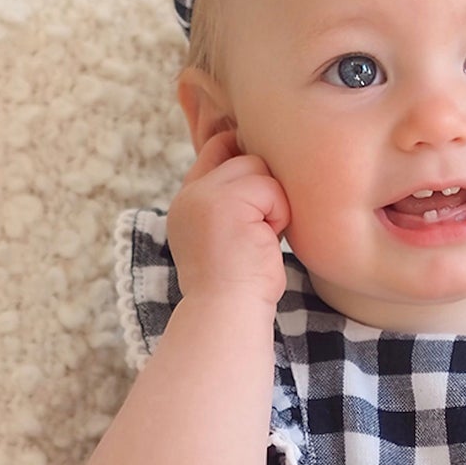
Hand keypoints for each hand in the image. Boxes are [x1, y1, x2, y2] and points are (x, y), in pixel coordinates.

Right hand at [166, 118, 291, 307]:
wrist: (226, 313)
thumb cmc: (237, 286)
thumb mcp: (225, 237)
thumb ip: (230, 203)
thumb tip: (259, 167)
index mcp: (187, 203)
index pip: (213, 151)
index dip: (239, 152)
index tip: (261, 175)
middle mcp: (191, 195)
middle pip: (245, 160)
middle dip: (264, 190)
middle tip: (261, 231)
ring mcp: (205, 195)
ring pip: (258, 169)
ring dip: (272, 203)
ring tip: (261, 237)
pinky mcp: (226, 201)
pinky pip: (270, 190)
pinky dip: (278, 215)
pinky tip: (265, 242)